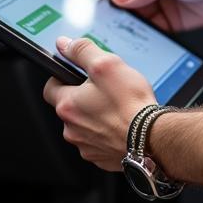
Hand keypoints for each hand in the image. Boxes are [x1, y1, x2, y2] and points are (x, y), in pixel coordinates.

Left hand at [43, 35, 155, 170]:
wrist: (152, 138)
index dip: (61, 78)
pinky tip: (121, 124)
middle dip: (83, 98)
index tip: (74, 74)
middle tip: (104, 90)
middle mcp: (72, 129)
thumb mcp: (106, 64)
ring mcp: (86, 146)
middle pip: (69, 108)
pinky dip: (107, 133)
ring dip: (95, 117)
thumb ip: (81, 51)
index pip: (50, 88)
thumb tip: (63, 44)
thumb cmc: (130, 103)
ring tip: (116, 107)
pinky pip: (98, 141)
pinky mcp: (101, 158)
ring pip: (84, 126)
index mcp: (68, 105)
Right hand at [90, 0, 202, 32]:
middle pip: (114, 4)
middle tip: (94, 33)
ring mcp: (153, 4)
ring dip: (122, 31)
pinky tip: (135, 48)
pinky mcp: (165, 22)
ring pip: (128, 21)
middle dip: (105, 18)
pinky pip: (146, 33)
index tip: (81, 11)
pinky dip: (140, 41)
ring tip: (112, 43)